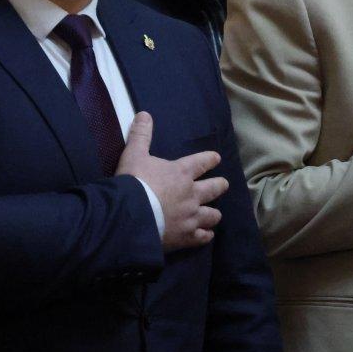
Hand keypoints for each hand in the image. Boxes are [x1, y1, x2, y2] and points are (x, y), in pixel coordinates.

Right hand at [116, 112, 228, 251]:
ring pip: (212, 215)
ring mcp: (191, 216)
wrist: (129, 216)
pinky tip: (207, 235)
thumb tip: (144, 114)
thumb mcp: (134, 155)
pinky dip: (205, 235)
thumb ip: (141, 135)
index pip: (202, 162)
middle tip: (223, 184)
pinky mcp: (186, 236)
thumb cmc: (133, 183)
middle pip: (214, 188)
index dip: (210, 159)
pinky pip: (202, 237)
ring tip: (214, 214)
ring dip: (213, 214)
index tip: (217, 158)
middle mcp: (192, 194)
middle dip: (220, 185)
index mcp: (182, 173)